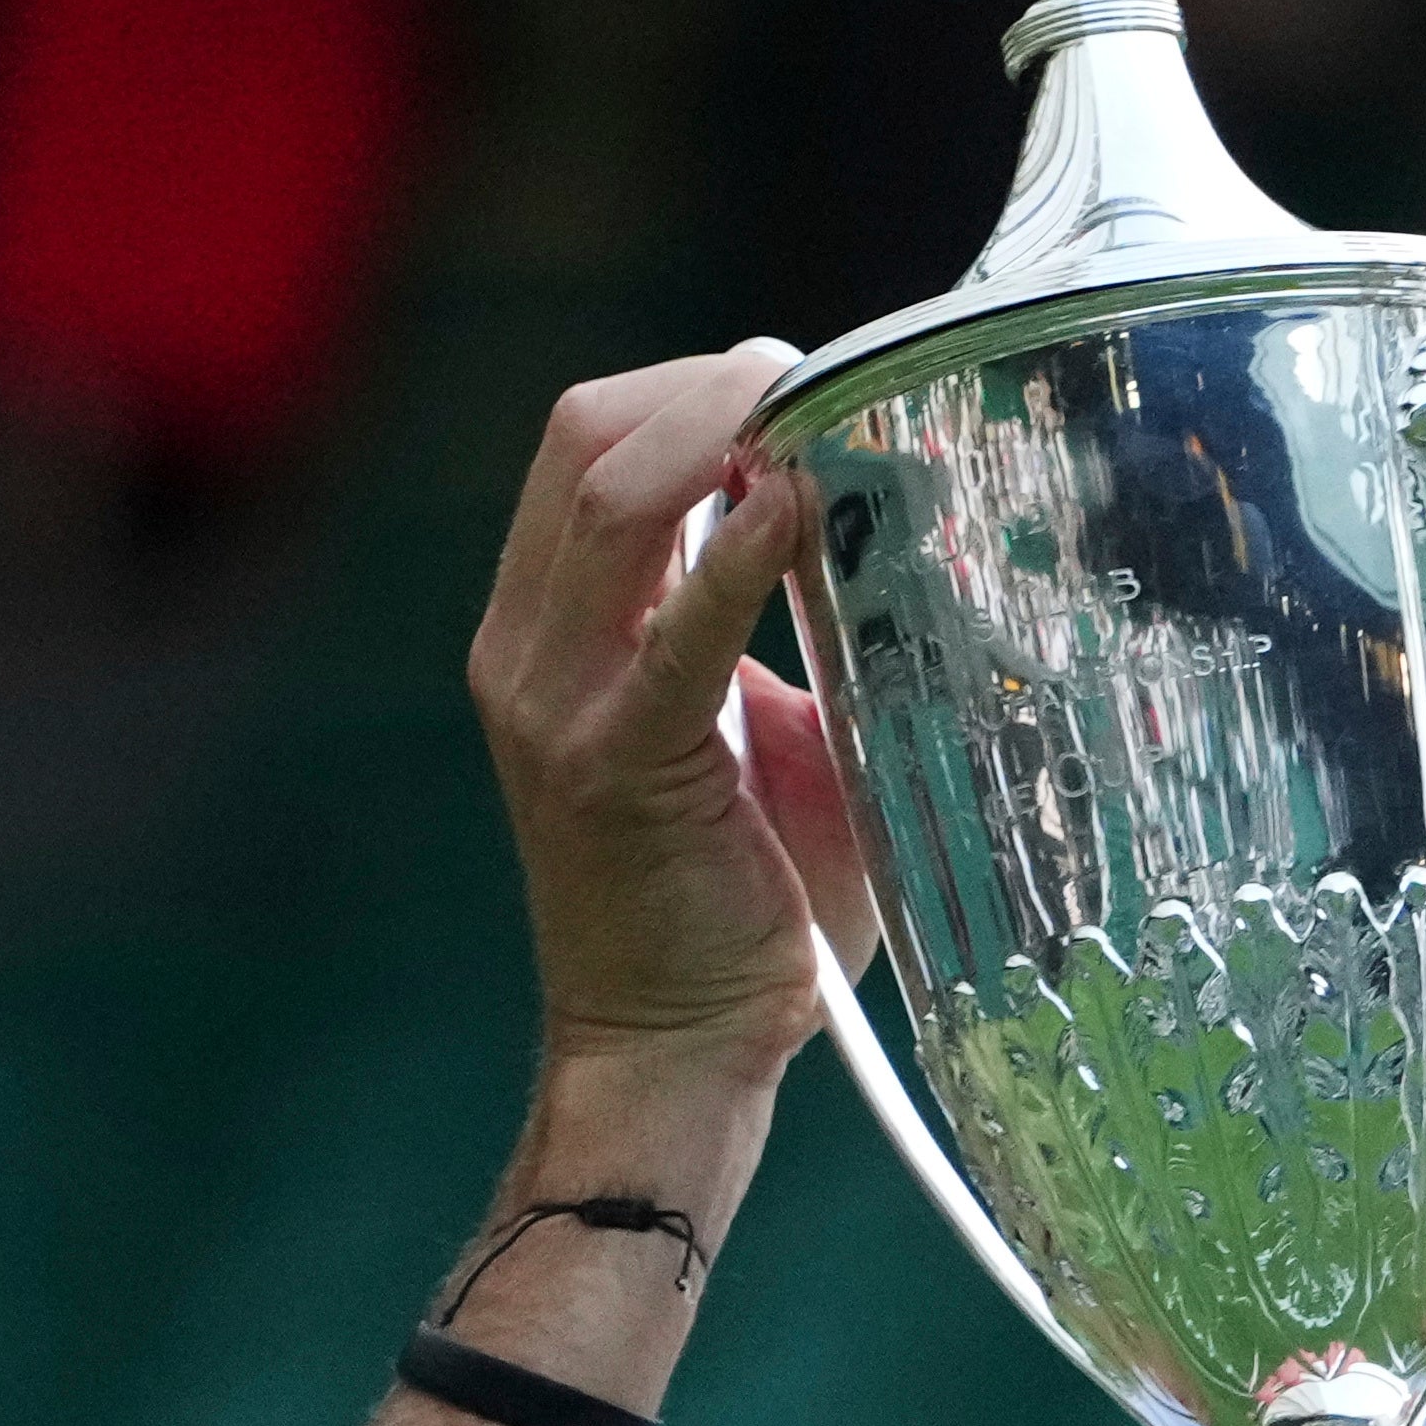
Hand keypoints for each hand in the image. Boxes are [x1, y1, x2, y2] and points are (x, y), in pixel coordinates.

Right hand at [465, 348, 881, 1088]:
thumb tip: (895, 560)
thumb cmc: (744, 901)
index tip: (800, 385)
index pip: (591, 444)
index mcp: (553, 627)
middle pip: (587, 438)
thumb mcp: (773, 736)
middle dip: (707, 389)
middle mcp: (530, 646)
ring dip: (723, 436)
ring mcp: (555, 698)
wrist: (674, 1044)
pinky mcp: (615, 759)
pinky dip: (736, 553)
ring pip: (610, 497)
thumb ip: (796, 640)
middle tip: (818, 381)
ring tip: (816, 417)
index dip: (690, 391)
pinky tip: (797, 505)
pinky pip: (673, 629)